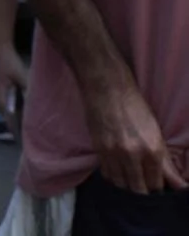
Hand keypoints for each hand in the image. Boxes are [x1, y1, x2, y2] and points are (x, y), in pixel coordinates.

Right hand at [0, 42, 28, 140]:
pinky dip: (16, 108)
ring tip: (24, 126)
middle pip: (7, 114)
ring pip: (8, 108)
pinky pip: (10, 102)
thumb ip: (27, 87)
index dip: (12, 126)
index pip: (7, 115)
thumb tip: (35, 100)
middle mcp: (0, 95)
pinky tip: (23, 109)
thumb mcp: (19, 75)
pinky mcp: (3, 86)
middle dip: (14, 124)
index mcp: (2, 95)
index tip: (17, 138)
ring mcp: (0, 91)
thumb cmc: (8, 62)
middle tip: (23, 135)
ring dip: (15, 117)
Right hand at [82, 77, 188, 193]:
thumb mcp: (156, 134)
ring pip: (121, 184)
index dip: (157, 189)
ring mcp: (113, 153)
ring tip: (131, 178)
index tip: (157, 187)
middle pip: (138, 189)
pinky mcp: (98, 150)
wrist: (107, 89)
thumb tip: (180, 186)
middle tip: (144, 184)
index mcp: (152, 150)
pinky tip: (119, 170)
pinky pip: (108, 174)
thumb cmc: (136, 108)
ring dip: (127, 184)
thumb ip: (166, 164)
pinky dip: (114, 176)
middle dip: (143, 190)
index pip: (156, 185)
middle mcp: (133, 155)